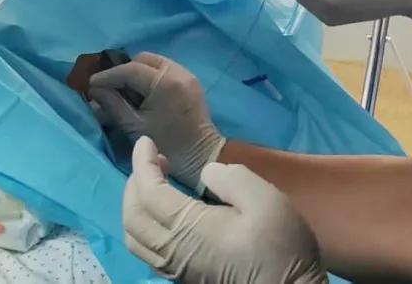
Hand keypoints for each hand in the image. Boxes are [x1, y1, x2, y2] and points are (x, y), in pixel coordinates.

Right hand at [89, 54, 225, 191]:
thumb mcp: (134, 126)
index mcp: (164, 83)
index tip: (91, 83)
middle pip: (142, 59)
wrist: (201, 156)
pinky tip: (143, 92)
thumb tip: (94, 91)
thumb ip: (112, 105)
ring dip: (137, 72)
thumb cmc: (166, 145)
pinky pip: (165, 68)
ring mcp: (186, 74)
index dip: (108, 75)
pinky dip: (151, 76)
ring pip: (154, 61)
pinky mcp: (190, 80)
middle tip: (110, 87)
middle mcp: (177, 72)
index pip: (129, 70)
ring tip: (126, 91)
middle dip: (123, 71)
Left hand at [124, 137, 326, 283]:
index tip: (146, 141)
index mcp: (188, 228)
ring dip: (136, 206)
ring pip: (134, 238)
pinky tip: (167, 214)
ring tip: (158, 184)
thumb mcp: (265, 199)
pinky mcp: (184, 278)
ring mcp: (176, 269)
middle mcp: (173, 251)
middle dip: (135, 182)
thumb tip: (208, 172)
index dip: (142, 162)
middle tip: (155, 160)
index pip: (149, 191)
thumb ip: (232, 178)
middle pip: (132, 216)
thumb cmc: (279, 247)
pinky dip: (144, 226)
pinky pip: (148, 252)